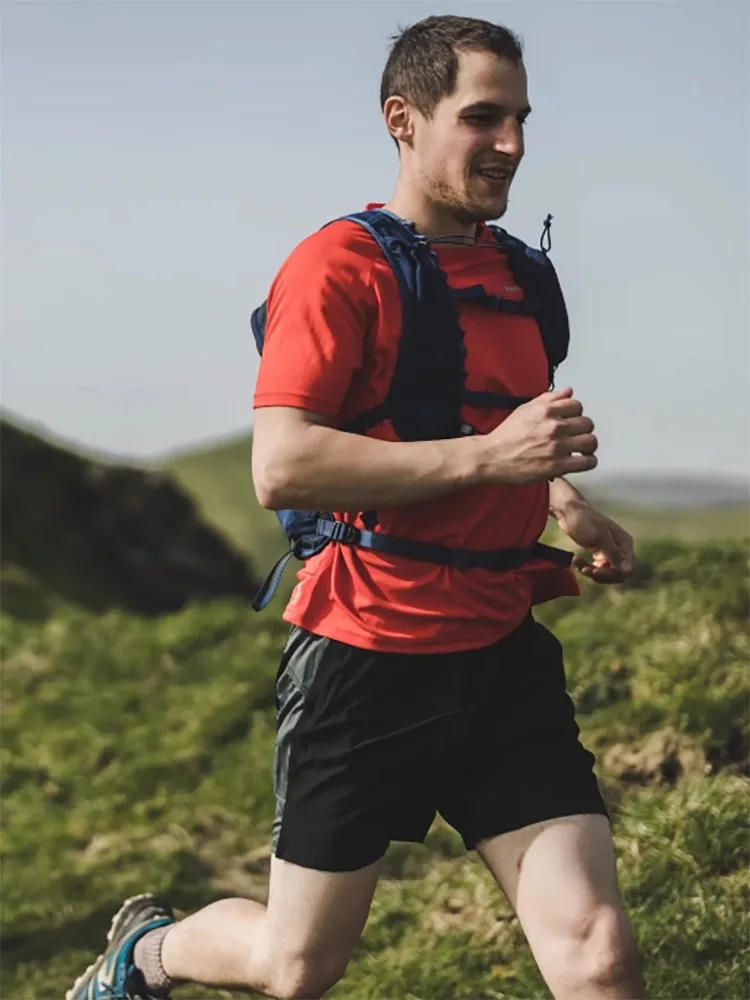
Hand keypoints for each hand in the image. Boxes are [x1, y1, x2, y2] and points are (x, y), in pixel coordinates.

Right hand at [481, 388, 597, 484]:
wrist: (492, 457)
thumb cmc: (506, 435)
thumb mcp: (525, 409)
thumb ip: (549, 398)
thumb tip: (569, 392)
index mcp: (547, 410)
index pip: (577, 406)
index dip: (576, 414)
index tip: (570, 421)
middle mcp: (554, 426)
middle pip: (587, 423)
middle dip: (582, 429)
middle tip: (575, 436)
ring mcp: (558, 447)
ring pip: (590, 442)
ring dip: (588, 445)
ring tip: (581, 449)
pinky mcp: (558, 466)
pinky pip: (587, 462)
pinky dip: (588, 461)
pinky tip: (581, 461)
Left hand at [556, 500, 635, 583]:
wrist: (569, 513)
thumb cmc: (585, 521)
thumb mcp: (599, 537)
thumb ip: (614, 553)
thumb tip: (628, 571)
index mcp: (625, 544)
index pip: (627, 569)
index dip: (613, 574)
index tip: (596, 571)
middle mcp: (620, 550)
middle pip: (618, 574)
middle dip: (601, 575)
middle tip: (585, 569)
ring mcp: (610, 553)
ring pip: (606, 574)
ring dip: (591, 572)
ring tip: (577, 563)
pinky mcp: (599, 555)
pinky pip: (596, 569)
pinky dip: (586, 567)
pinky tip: (576, 560)